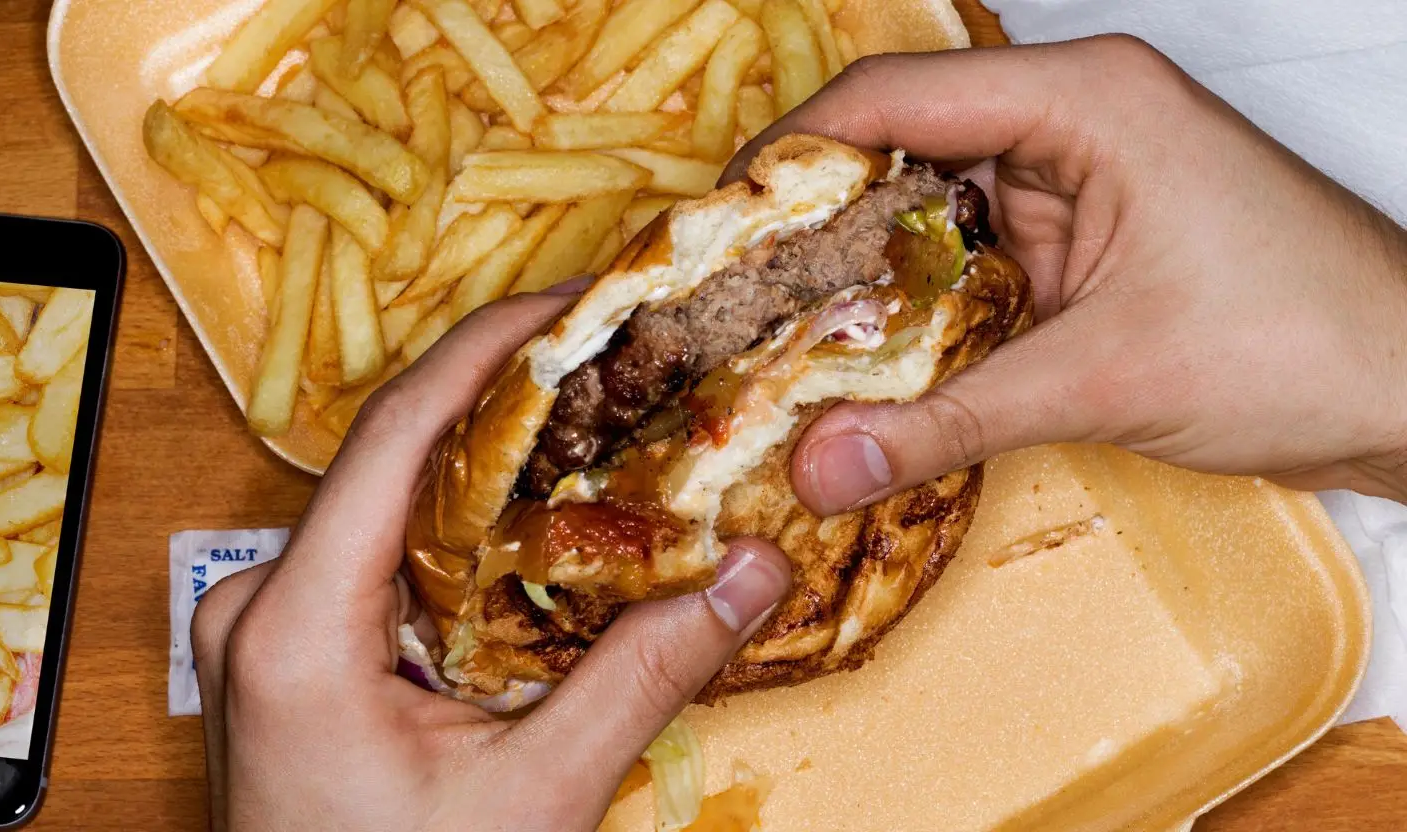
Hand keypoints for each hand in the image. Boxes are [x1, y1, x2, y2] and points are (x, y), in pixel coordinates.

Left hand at [190, 290, 790, 830]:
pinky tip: (534, 522)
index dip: (486, 351)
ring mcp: (266, 627)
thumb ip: (642, 678)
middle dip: (504, 402)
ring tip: (589, 427)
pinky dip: (460, 528)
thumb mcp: (533, 797)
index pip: (395, 436)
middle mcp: (259, 605)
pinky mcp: (289, 650)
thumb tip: (747, 575)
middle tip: (608, 361)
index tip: (569, 303)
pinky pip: (378, 554)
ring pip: (389, 505)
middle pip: (393, 458)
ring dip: (487, 467)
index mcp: (294, 627)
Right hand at [727, 35, 1406, 510]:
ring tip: (775, 334)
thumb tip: (821, 464)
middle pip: (899, 147)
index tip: (717, 227)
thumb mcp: (1105, 378)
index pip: (894, 99)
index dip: (791, 156)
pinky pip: (969, 257)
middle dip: (812, 221)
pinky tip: (866, 360)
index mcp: (1082, 100)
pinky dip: (917, 306)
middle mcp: (1071, 121)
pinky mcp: (1083, 240)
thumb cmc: (1306, 342)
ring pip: (929, 208)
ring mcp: (1077, 181)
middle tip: (729, 296)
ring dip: (861, 272)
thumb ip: (950, 419)